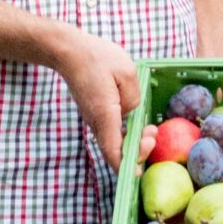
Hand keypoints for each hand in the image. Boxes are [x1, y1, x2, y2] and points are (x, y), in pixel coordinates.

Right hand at [51, 27, 139, 170]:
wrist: (69, 52)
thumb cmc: (97, 58)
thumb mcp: (127, 73)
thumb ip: (134, 98)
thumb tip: (132, 114)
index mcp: (105, 114)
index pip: (113, 151)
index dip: (126, 166)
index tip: (139, 171)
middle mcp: (96, 121)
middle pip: (115, 151)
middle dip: (138, 149)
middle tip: (153, 134)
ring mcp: (93, 119)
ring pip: (113, 142)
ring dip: (133, 140)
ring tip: (150, 128)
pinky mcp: (94, 114)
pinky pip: (110, 132)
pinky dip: (125, 133)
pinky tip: (136, 122)